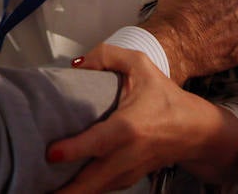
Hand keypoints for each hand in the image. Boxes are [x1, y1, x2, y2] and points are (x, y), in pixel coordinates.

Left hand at [48, 48, 237, 192]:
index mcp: (130, 126)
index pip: (99, 142)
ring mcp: (130, 170)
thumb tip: (77, 63)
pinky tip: (69, 190)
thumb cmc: (165, 96)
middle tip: (41, 191)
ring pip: (99, 189)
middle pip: (95, 180)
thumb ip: (107, 56)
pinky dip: (88, 190)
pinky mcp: (130, 178)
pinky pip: (105, 188)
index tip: (51, 153)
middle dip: (70, 191)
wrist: (196, 131)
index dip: (74, 149)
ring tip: (47, 193)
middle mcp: (129, 154)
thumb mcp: (140, 65)